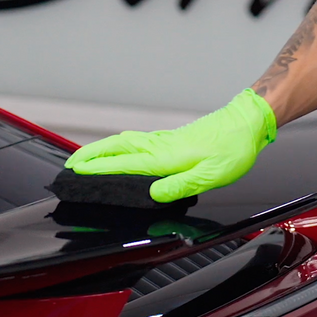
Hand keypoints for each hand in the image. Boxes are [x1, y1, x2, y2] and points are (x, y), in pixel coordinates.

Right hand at [63, 89, 277, 202]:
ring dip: (101, 150)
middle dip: (91, 155)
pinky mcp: (171, 139)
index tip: (78, 171)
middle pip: (117, 149)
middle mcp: (161, 147)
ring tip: (85, 158)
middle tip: (70, 165)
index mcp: (167, 158)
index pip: (125, 165)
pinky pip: (136, 143)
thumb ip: (182, 185)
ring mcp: (164, 141)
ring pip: (124, 143)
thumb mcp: (212, 175)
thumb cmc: (233, 149)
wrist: (246, 123)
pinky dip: (118, 147)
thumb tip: (154, 193)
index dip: (99, 169)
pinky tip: (117, 152)